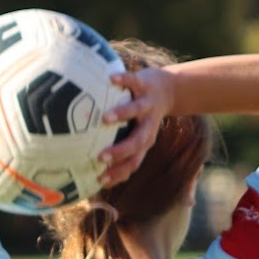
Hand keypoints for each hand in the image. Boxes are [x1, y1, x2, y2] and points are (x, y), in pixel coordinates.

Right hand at [97, 67, 174, 188]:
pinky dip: (123, 79)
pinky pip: (133, 81)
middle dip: (120, 151)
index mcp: (144, 141)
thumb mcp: (136, 135)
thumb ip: (119, 149)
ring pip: (136, 111)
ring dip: (122, 115)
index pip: (133, 162)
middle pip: (137, 142)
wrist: (167, 90)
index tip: (100, 180)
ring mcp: (146, 104)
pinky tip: (110, 79)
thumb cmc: (142, 117)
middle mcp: (147, 125)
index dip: (118, 173)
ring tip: (105, 118)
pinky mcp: (144, 84)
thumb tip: (91, 170)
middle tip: (100, 157)